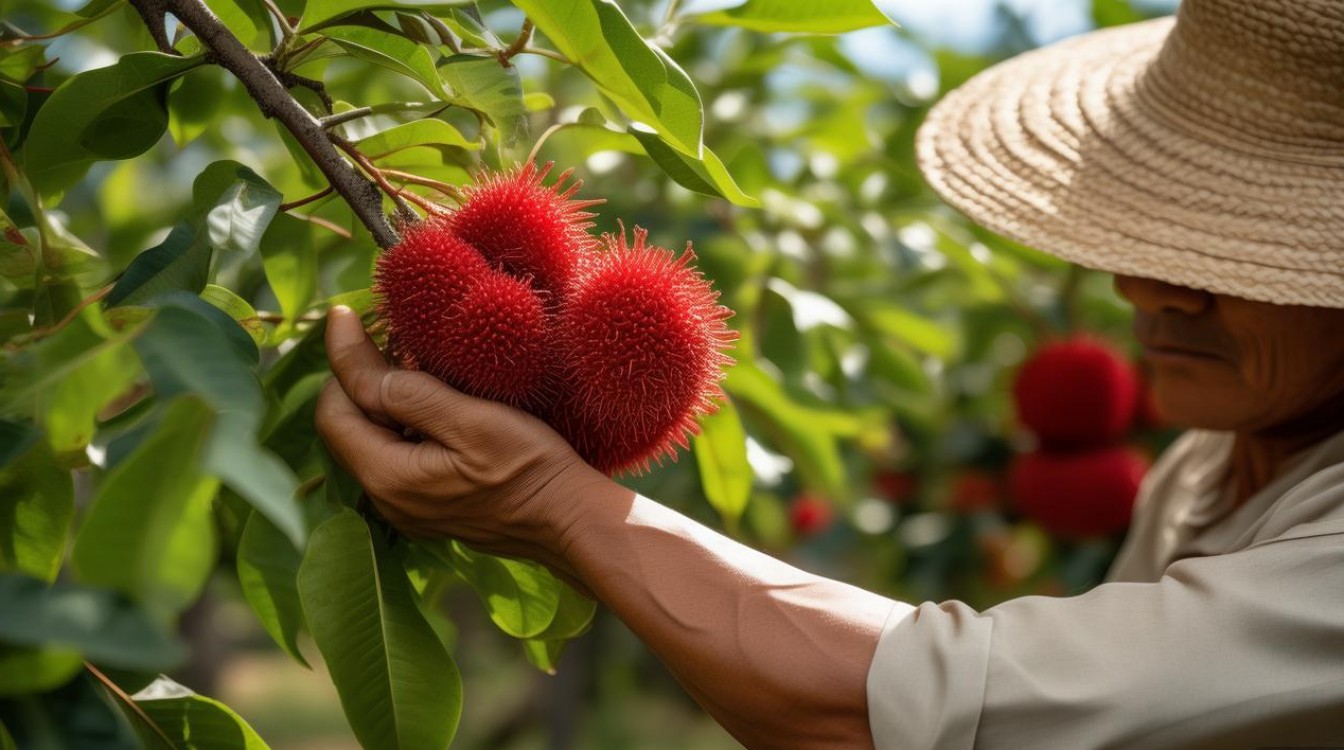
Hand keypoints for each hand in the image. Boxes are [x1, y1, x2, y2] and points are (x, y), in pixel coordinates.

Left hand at [314, 306, 610, 573]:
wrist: (572, 522)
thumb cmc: (530, 468)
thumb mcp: (471, 420)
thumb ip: (408, 394)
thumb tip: (354, 360)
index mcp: (388, 476)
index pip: (332, 413)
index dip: (339, 360)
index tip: (349, 313)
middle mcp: (387, 499)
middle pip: (347, 428)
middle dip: (358, 378)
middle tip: (383, 330)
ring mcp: (408, 507)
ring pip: (371, 441)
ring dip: (381, 398)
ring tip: (408, 357)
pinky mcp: (429, 507)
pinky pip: (396, 456)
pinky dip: (402, 422)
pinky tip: (431, 399)